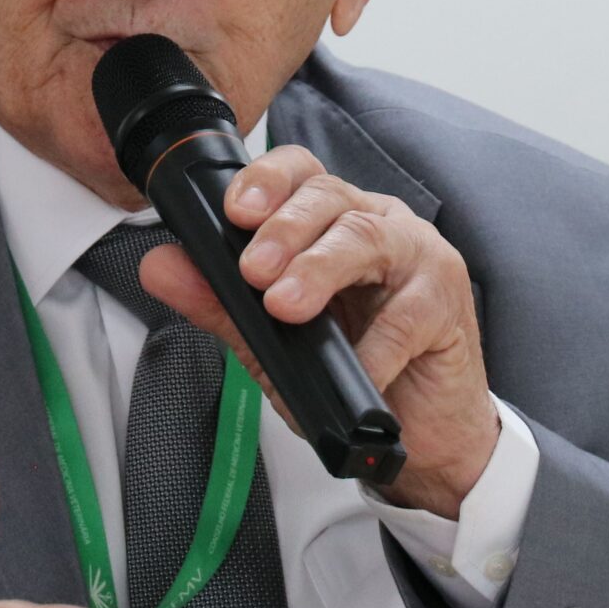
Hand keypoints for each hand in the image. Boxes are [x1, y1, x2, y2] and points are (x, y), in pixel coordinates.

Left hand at [139, 146, 498, 516]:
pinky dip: (373, 348)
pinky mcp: (447, 304)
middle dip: (284, 228)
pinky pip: (406, 316)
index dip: (267, 180)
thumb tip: (161, 267)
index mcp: (335, 221)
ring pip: (367, 237)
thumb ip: (222, 302)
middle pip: (331, 197)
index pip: (301, 174)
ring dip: (320, 268)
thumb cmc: (355, 373)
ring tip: (285, 306)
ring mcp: (419, 258)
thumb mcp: (275, 342)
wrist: (421, 433)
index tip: (233, 211)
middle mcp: (379, 225)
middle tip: (252, 272)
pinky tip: (353, 370)